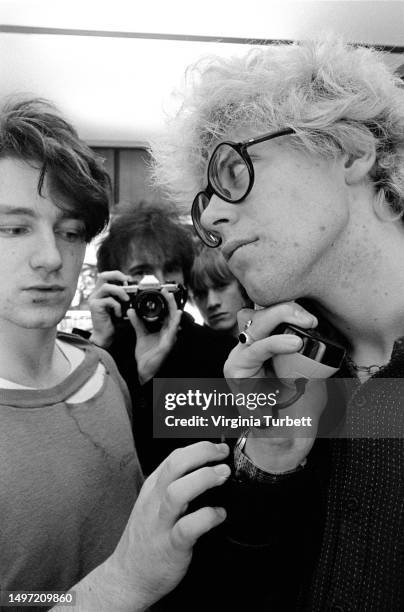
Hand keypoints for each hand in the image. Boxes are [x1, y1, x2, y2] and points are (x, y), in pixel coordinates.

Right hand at [88, 271, 130, 347]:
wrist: (106, 335)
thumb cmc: (114, 321)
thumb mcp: (122, 305)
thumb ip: (124, 296)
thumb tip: (136, 288)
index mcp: (102, 291)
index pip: (108, 276)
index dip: (119, 275)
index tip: (130, 280)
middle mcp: (96, 293)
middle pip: (103, 275)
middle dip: (117, 275)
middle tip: (127, 282)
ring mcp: (94, 299)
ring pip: (106, 287)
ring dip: (119, 291)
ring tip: (127, 299)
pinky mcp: (94, 306)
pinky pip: (108, 300)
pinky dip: (117, 306)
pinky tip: (119, 314)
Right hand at [104, 441, 230, 609]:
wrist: (127, 578)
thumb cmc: (146, 539)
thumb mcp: (153, 504)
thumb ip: (173, 486)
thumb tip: (206, 470)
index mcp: (153, 488)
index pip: (174, 457)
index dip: (199, 447)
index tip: (219, 448)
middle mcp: (155, 501)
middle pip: (175, 466)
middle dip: (202, 454)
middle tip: (223, 455)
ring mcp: (160, 523)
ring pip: (177, 492)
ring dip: (203, 479)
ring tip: (223, 476)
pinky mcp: (170, 547)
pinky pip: (187, 528)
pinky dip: (207, 518)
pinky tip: (219, 515)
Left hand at [128, 290, 181, 383]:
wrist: (144, 370)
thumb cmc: (146, 356)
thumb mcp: (140, 335)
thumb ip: (137, 323)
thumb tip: (131, 310)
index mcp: (163, 329)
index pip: (167, 313)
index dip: (166, 302)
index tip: (162, 291)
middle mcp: (169, 332)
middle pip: (172, 313)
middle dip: (170, 301)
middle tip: (165, 290)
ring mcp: (170, 338)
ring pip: (175, 320)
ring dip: (173, 307)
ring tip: (170, 297)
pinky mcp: (168, 344)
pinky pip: (173, 332)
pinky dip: (175, 323)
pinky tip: (177, 315)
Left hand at [224, 302, 327, 470]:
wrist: (279, 431)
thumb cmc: (276, 426)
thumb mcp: (273, 423)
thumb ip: (273, 419)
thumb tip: (281, 414)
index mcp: (238, 372)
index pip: (253, 349)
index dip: (274, 344)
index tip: (298, 344)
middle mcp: (242, 353)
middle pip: (254, 321)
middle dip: (280, 315)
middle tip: (309, 321)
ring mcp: (254, 343)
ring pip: (261, 314)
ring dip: (284, 310)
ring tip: (308, 318)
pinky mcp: (268, 338)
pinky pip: (273, 319)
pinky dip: (290, 314)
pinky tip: (307, 317)